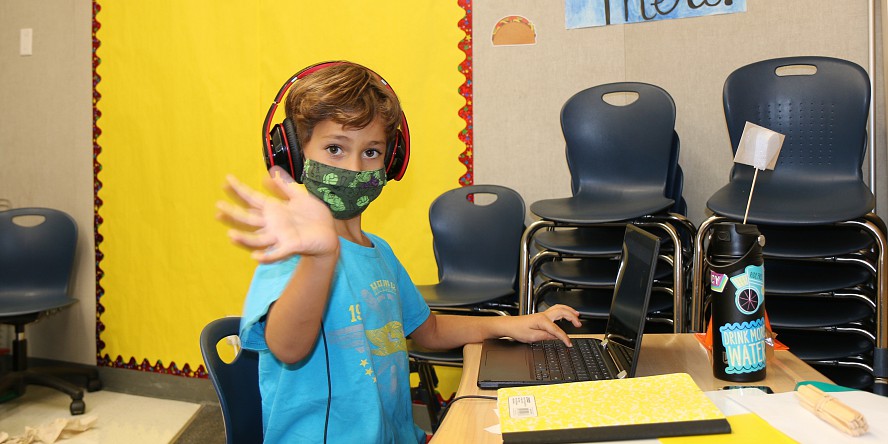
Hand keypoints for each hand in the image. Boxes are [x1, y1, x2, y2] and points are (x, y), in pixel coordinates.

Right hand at [216, 166, 338, 262]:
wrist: (329, 234)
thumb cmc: (314, 216)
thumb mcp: (300, 196)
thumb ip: (285, 186)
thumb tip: (269, 174)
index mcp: (274, 210)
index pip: (252, 199)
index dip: (239, 190)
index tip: (226, 180)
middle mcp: (273, 224)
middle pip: (248, 219)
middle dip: (233, 214)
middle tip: (218, 208)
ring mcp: (280, 236)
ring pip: (257, 239)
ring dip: (244, 239)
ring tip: (231, 235)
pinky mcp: (292, 246)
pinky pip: (277, 253)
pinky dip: (267, 256)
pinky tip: (256, 258)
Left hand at [506, 304, 581, 346]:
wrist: (509, 325)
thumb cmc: (517, 330)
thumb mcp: (531, 337)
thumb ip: (546, 336)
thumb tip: (556, 337)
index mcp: (542, 321)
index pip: (557, 330)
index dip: (564, 338)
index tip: (569, 344)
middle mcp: (543, 315)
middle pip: (562, 312)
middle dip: (572, 317)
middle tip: (579, 324)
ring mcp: (543, 314)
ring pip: (559, 308)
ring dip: (569, 310)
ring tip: (577, 315)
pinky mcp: (541, 316)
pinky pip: (555, 310)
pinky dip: (564, 310)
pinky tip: (566, 314)